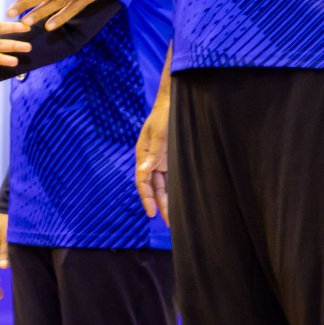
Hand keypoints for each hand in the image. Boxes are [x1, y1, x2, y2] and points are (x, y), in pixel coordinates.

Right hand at [136, 85, 171, 226]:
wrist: (176, 101)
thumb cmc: (166, 115)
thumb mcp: (160, 133)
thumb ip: (153, 153)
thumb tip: (144, 171)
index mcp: (144, 154)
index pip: (142, 181)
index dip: (146, 198)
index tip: (152, 213)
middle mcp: (151, 160)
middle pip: (154, 187)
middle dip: (160, 205)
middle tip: (169, 223)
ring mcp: (162, 159)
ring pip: (164, 185)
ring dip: (168, 200)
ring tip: (175, 219)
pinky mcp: (172, 158)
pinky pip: (172, 178)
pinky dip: (174, 190)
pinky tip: (181, 201)